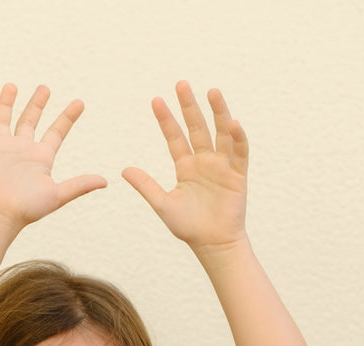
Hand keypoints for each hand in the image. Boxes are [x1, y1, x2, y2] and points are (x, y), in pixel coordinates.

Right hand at [0, 83, 106, 234]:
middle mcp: (23, 149)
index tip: (80, 102)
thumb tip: (105, 181)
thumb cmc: (28, 209)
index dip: (68, 117)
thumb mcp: (57, 195)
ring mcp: (4, 148)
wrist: (0, 215)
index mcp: (41, 158)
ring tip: (12, 85)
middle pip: (31, 121)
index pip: (57, 132)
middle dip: (37, 104)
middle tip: (45, 88)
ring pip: (5, 119)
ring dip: (8, 103)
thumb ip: (79, 185)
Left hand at [123, 82, 248, 255]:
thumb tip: (123, 170)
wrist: (212, 244)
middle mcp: (204, 161)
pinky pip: (239, 152)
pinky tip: (233, 123)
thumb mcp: (163, 204)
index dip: (166, 120)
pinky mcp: (237, 174)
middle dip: (189, 106)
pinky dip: (238, 138)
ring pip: (220, 133)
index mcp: (185, 167)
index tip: (156, 100)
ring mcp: (222, 165)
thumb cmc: (188, 227)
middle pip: (196, 127)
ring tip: (212, 91)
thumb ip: (146, 186)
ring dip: (217, 113)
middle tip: (181, 83)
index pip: (174, 137)